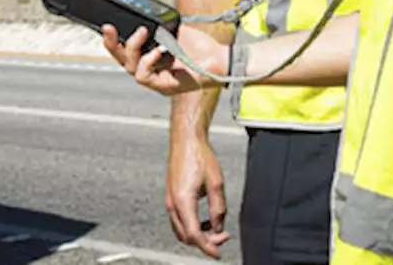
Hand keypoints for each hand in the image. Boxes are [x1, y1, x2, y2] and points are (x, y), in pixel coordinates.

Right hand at [102, 24, 227, 95]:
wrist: (220, 59)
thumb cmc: (200, 47)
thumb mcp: (174, 31)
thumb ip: (158, 28)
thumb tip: (143, 18)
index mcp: (151, 57)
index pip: (126, 51)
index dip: (114, 40)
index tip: (108, 26)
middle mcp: (151, 70)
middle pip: (122, 60)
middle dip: (111, 44)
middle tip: (108, 28)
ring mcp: (157, 80)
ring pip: (130, 67)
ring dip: (133, 47)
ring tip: (143, 32)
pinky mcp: (164, 87)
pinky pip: (143, 76)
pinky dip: (148, 61)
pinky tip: (158, 51)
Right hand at [167, 134, 229, 257]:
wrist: (186, 139)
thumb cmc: (199, 155)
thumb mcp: (215, 183)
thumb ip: (218, 208)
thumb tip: (218, 227)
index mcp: (183, 201)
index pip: (194, 235)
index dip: (208, 247)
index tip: (218, 253)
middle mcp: (173, 203)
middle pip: (186, 236)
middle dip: (205, 241)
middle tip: (222, 237)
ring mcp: (170, 200)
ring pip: (181, 230)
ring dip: (197, 234)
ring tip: (215, 229)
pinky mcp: (171, 196)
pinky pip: (179, 220)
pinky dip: (191, 225)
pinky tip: (204, 220)